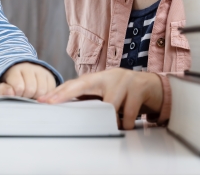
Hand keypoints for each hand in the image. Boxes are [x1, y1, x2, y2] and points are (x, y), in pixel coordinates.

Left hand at [0, 62, 56, 98]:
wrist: (19, 74)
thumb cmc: (10, 83)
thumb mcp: (2, 86)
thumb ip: (3, 90)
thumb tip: (10, 93)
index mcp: (15, 69)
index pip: (19, 87)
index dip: (17, 95)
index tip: (15, 94)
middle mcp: (29, 67)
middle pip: (31, 89)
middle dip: (26, 96)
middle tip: (22, 96)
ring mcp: (41, 71)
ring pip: (42, 91)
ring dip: (35, 97)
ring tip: (29, 95)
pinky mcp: (49, 76)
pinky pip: (50, 90)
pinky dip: (44, 95)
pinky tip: (37, 94)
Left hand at [37, 68, 162, 129]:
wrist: (156, 88)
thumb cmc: (127, 94)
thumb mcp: (108, 95)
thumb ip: (92, 99)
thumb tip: (70, 110)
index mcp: (98, 78)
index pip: (75, 83)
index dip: (59, 92)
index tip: (44, 100)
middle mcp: (108, 75)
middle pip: (82, 83)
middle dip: (65, 94)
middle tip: (50, 103)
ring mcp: (124, 79)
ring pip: (108, 105)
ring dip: (111, 119)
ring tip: (117, 123)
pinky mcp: (139, 87)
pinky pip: (127, 113)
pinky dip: (127, 123)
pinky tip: (128, 123)